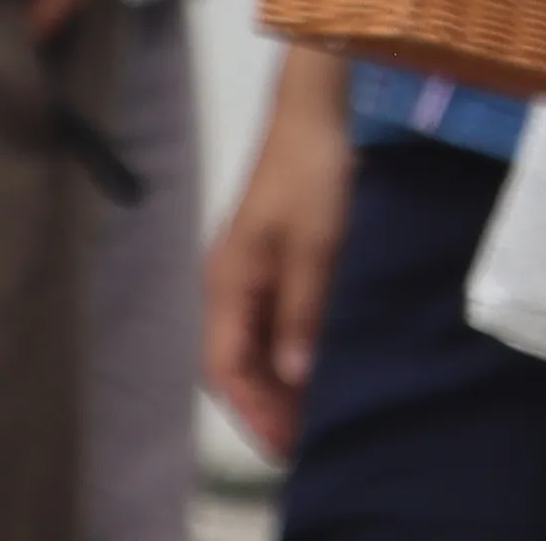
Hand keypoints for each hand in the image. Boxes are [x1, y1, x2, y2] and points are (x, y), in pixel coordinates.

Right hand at [204, 55, 355, 457]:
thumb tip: (295, 372)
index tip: (288, 442)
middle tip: (309, 436)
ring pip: (256, 341)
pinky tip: (320, 358)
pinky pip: (274, 317)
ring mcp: (251, 266)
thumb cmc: (313, 168)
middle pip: (237, 361)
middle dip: (267, 403)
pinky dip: (292, 346)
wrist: (319, 103)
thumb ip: (303, 308)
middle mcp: (230, 280)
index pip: (225, 367)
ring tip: (318, 409)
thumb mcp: (316, 242)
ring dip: (281, 377)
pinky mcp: (275, 253)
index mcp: (227, 281)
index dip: (253, 410)